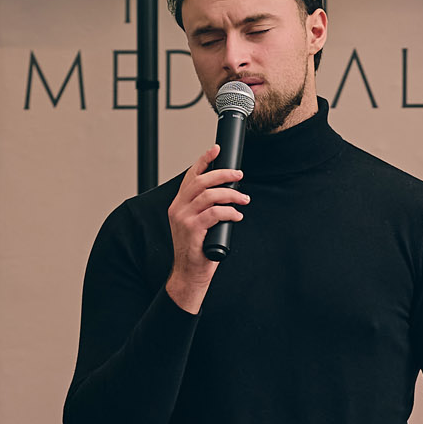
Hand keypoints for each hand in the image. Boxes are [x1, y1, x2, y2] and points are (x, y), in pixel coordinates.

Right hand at [165, 144, 248, 313]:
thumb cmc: (198, 249)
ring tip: (244, 199)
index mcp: (179, 204)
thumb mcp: (199, 223)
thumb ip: (206, 207)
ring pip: (208, 195)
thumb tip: (228, 192)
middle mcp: (178, 208)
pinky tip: (237, 216)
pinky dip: (229, 212)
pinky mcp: (192, 231)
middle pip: (201, 181)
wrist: (189, 273)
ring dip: (230, 194)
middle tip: (239, 175)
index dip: (204, 160)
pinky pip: (214, 213)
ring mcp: (183, 219)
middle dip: (223, 174)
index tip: (216, 149)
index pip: (190, 176)